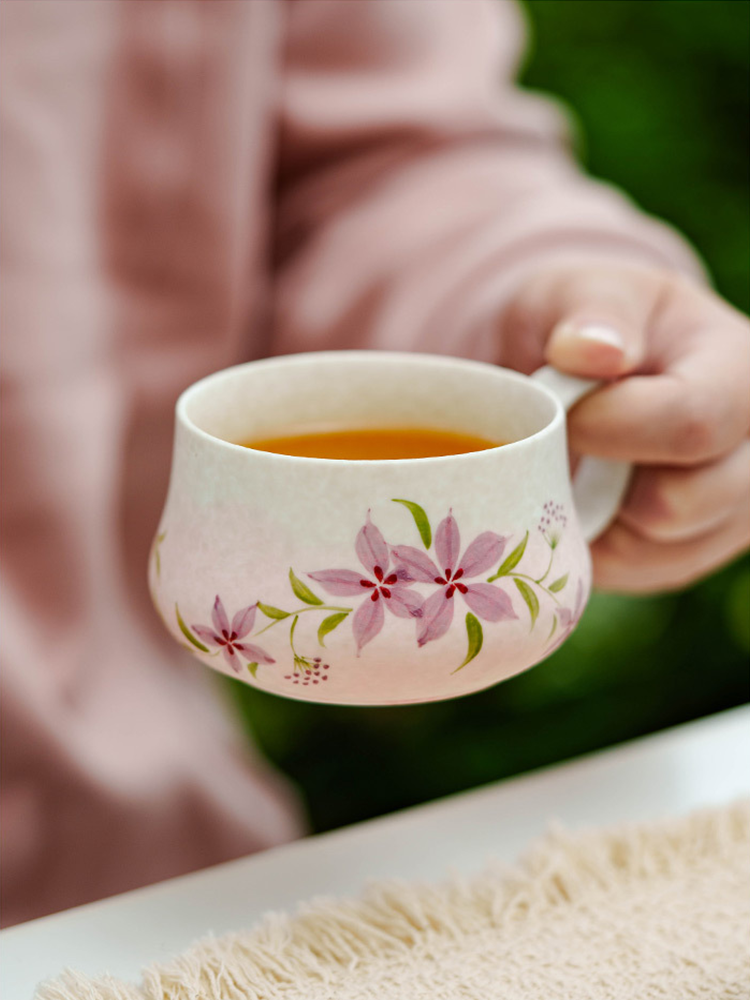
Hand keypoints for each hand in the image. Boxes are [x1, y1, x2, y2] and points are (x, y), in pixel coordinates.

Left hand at [501, 262, 749, 592]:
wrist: (589, 371)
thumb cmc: (589, 323)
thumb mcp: (581, 290)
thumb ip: (590, 310)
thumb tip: (593, 350)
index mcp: (742, 372)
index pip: (692, 424)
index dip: (609, 426)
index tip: (558, 408)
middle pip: (679, 505)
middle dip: (599, 478)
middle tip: (569, 440)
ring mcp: (733, 513)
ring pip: (651, 552)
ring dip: (590, 515)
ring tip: (577, 463)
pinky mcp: (695, 553)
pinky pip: (632, 575)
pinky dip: (591, 544)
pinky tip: (584, 497)